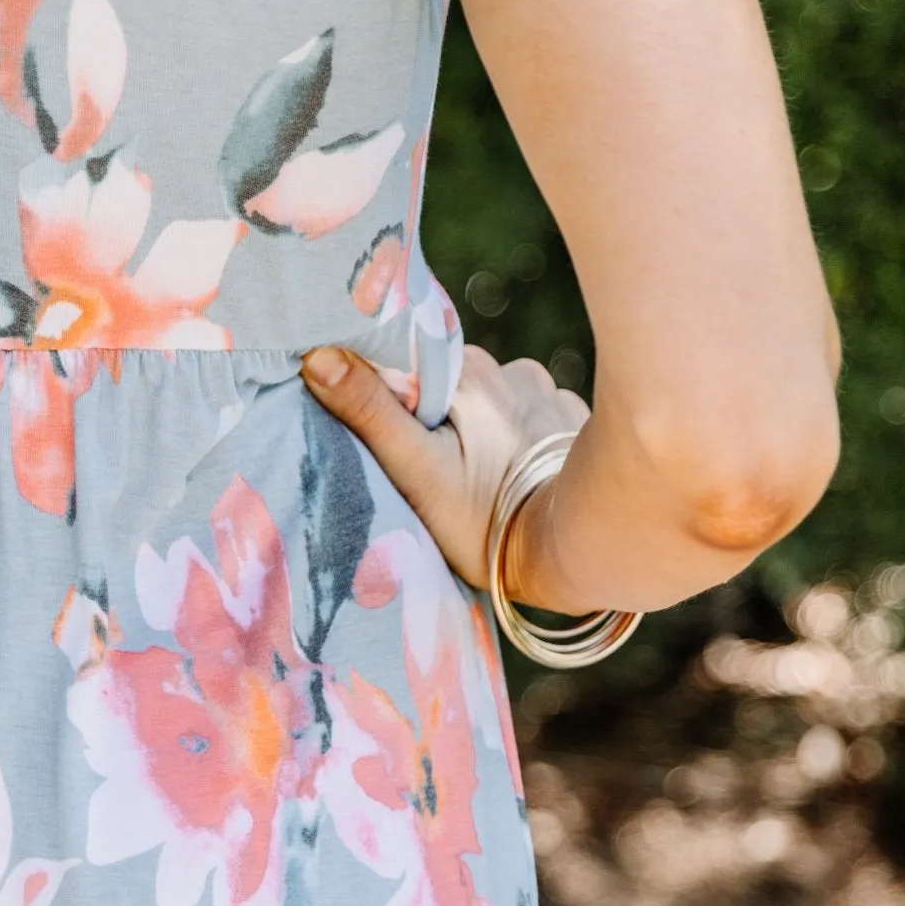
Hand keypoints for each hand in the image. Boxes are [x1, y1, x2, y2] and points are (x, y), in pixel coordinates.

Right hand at [300, 343, 587, 598]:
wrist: (586, 549)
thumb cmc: (489, 520)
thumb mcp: (418, 473)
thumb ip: (371, 414)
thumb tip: (318, 357)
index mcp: (467, 372)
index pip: (408, 363)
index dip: (386, 393)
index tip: (380, 432)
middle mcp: (511, 370)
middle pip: (449, 385)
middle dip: (434, 419)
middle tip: (430, 473)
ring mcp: (548, 393)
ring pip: (490, 404)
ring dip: (478, 432)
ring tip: (477, 484)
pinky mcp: (571, 421)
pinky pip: (528, 421)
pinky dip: (516, 443)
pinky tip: (515, 479)